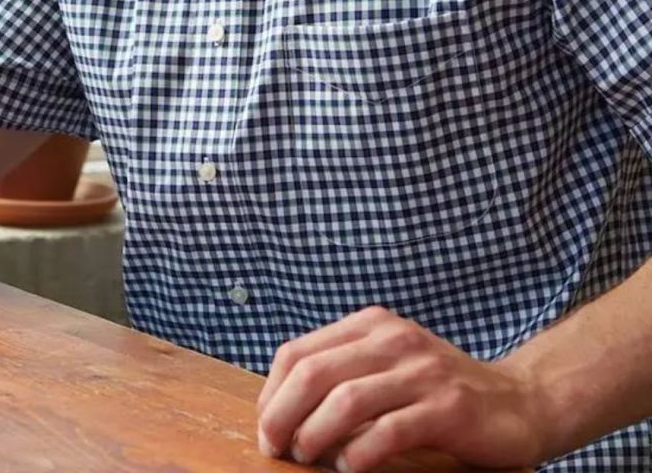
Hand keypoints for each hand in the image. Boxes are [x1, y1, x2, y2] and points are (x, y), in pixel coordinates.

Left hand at [256, 307, 545, 471]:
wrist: (517, 401)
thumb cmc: (435, 389)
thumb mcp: (385, 365)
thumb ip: (341, 372)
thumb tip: (279, 408)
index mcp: (369, 325)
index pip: (298, 352)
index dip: (272, 392)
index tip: (266, 426)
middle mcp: (392, 339)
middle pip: (314, 374)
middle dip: (282, 415)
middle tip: (274, 448)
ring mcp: (421, 370)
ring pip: (346, 400)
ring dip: (315, 435)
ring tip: (306, 458)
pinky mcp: (448, 406)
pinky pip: (390, 430)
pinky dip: (360, 452)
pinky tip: (350, 467)